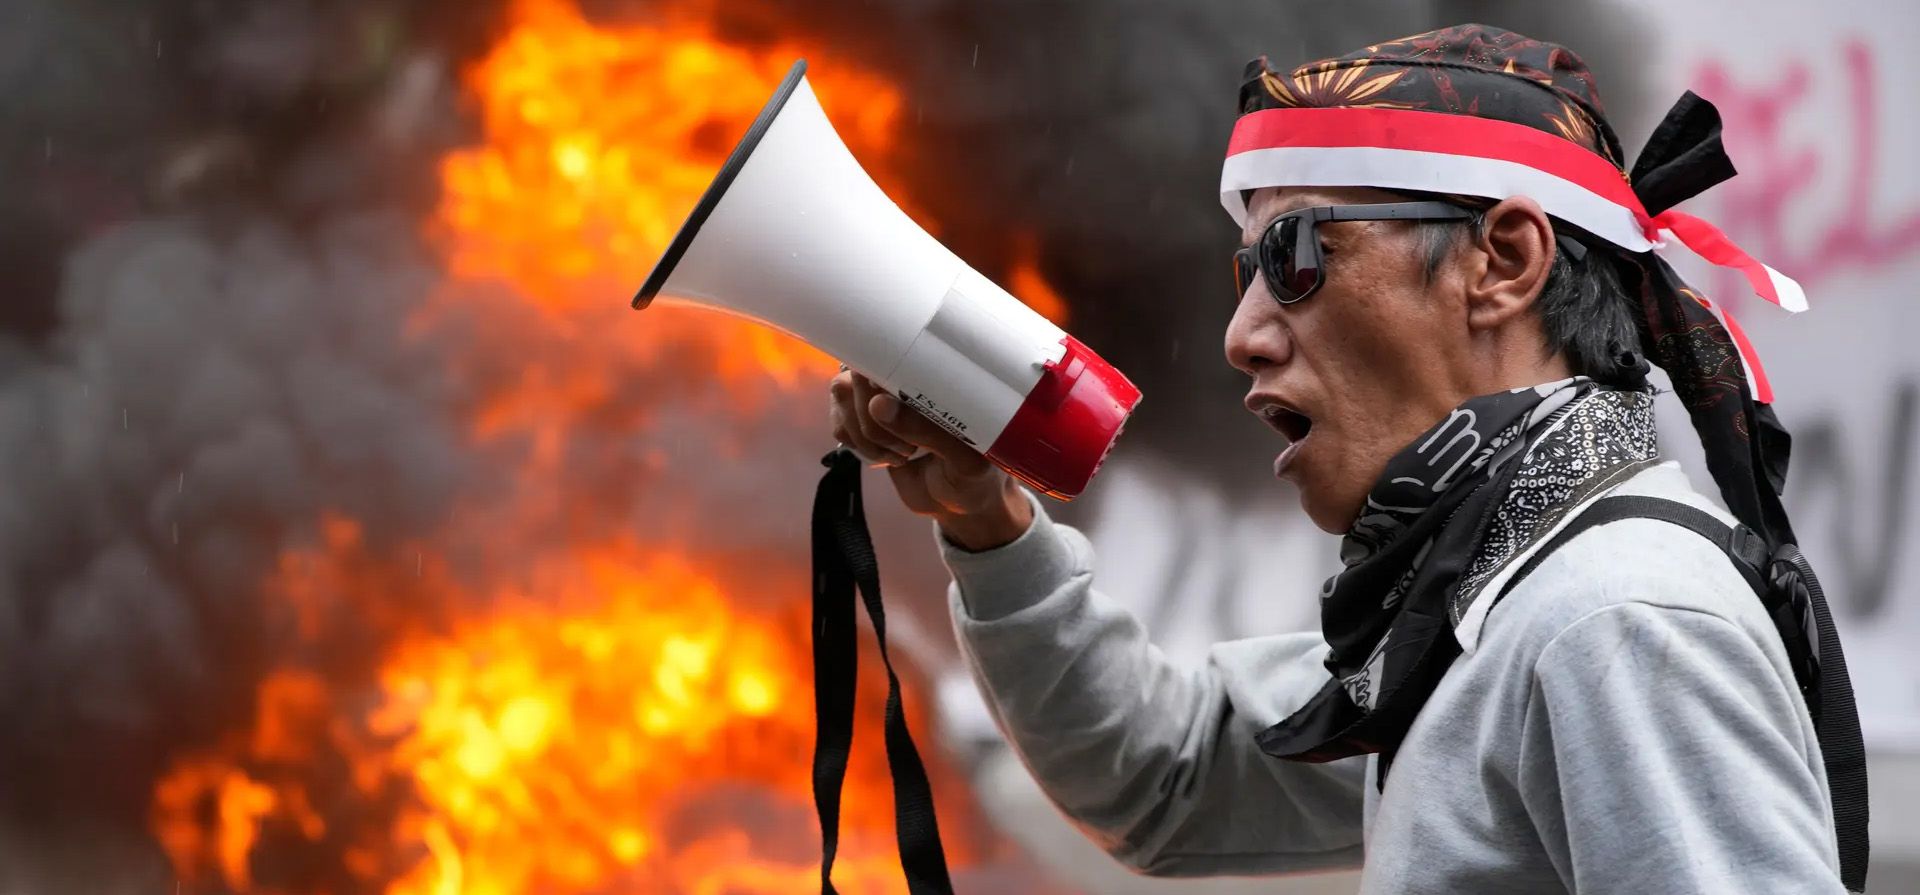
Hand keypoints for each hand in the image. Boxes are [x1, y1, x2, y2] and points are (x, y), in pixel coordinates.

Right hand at [828, 368, 1032, 550]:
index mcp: (940, 371)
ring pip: (843, 393)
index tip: (885, 393)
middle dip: (874, 417)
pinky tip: (888, 457)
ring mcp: (879, 394)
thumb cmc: (973, 476)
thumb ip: (927, 430)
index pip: (894, 343)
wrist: (959, 502)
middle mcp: (906, 373)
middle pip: (859, 369)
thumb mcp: (964, 458)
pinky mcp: (863, 420)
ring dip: (867, 434)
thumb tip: (878, 404)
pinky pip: (839, 423)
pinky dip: (860, 446)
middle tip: (909, 449)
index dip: (880, 364)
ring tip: (904, 454)